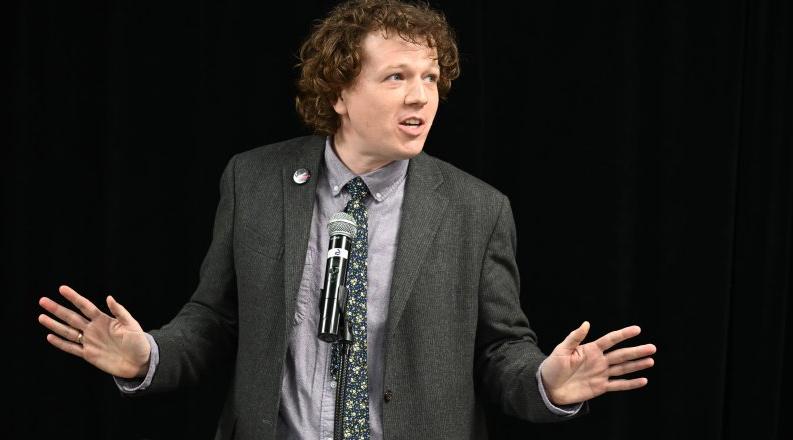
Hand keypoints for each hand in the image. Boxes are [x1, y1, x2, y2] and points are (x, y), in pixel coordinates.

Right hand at [38, 285, 150, 378]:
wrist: (140, 362)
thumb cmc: (138, 342)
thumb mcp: (131, 325)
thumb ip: (120, 312)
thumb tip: (108, 297)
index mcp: (104, 320)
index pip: (85, 306)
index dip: (73, 297)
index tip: (62, 288)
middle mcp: (94, 329)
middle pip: (71, 317)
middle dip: (57, 309)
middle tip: (43, 301)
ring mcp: (90, 342)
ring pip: (68, 332)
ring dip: (54, 325)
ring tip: (41, 316)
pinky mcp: (89, 355)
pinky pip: (71, 348)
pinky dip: (60, 343)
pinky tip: (50, 336)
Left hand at [540, 321, 655, 405]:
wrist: (549, 388)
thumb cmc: (552, 366)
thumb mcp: (561, 350)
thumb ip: (574, 338)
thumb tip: (587, 323)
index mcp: (590, 349)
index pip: (610, 340)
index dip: (623, 334)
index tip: (637, 329)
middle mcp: (599, 360)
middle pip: (621, 355)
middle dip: (636, 351)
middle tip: (652, 347)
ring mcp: (601, 374)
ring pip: (623, 368)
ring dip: (637, 365)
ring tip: (651, 360)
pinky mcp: (600, 387)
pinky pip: (618, 385)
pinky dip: (631, 384)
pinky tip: (643, 380)